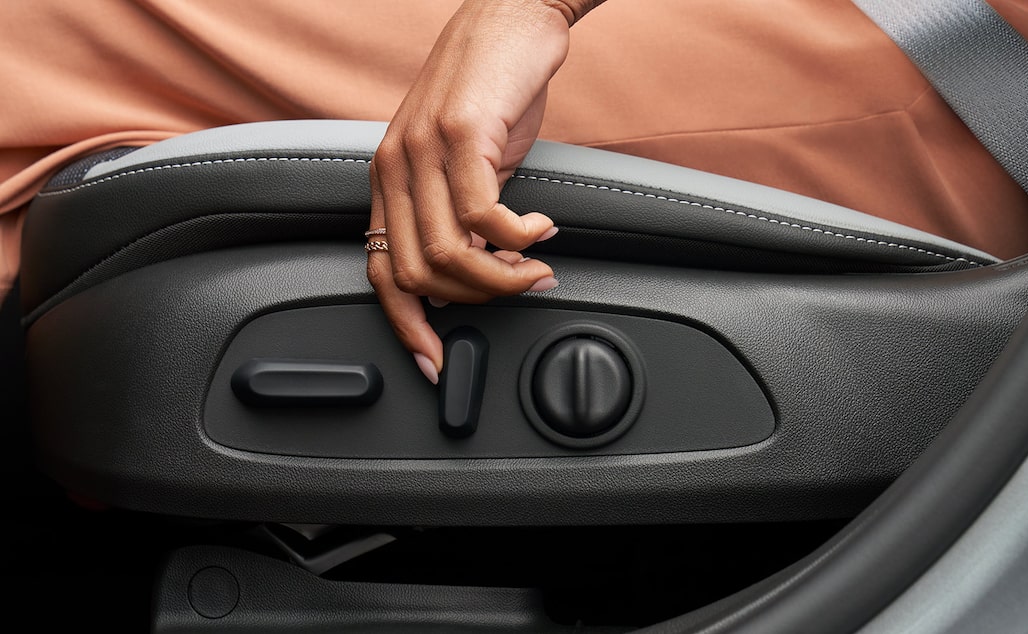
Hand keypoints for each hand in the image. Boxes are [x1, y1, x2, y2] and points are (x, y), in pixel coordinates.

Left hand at [368, 0, 598, 382]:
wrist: (512, 17)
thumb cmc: (493, 87)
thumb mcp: (469, 162)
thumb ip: (462, 217)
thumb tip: (474, 276)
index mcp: (390, 179)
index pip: (381, 272)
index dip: (407, 326)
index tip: (437, 360)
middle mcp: (395, 167)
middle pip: (418, 274)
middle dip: (477, 301)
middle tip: (521, 289)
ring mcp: (423, 149)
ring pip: (450, 252)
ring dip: (503, 276)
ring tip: (537, 266)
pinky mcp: (460, 133)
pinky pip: (483, 214)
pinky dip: (519, 237)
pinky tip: (540, 226)